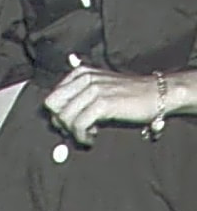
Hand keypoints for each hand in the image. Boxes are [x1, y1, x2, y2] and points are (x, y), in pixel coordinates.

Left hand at [44, 66, 162, 146]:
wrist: (158, 94)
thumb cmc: (130, 96)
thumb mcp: (100, 89)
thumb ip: (80, 98)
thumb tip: (58, 120)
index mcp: (80, 74)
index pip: (52, 97)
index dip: (58, 114)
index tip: (70, 124)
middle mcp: (84, 78)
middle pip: (53, 105)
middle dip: (60, 122)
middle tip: (75, 131)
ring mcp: (92, 89)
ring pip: (65, 116)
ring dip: (73, 131)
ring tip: (88, 135)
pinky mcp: (102, 103)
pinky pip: (79, 124)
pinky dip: (82, 135)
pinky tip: (92, 137)